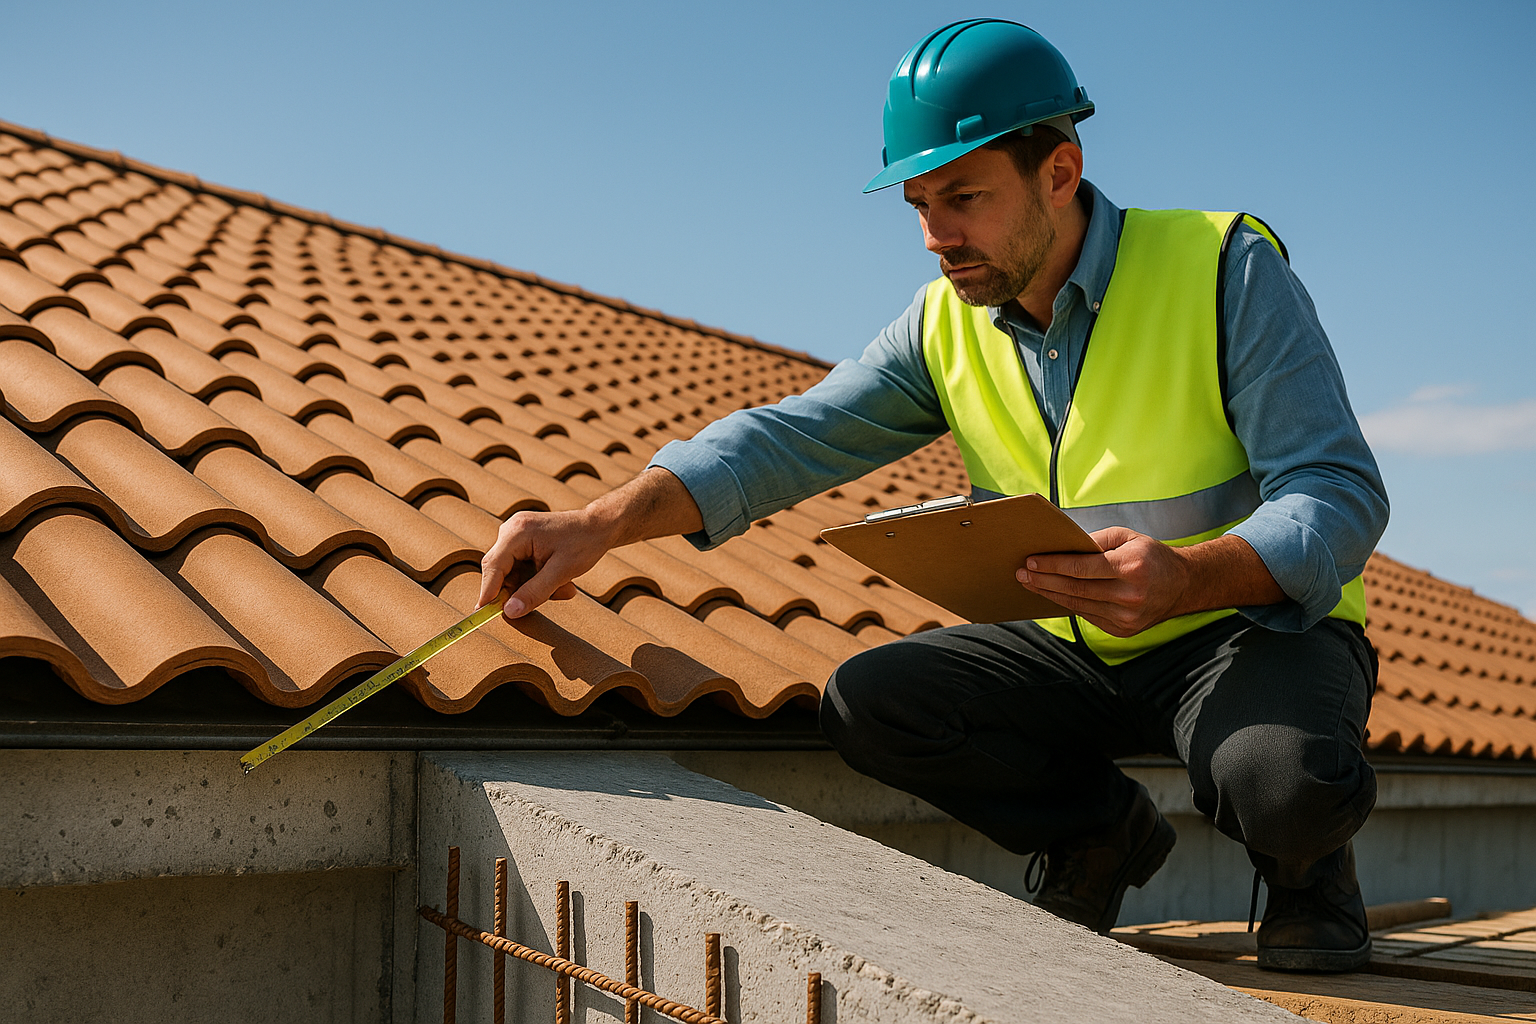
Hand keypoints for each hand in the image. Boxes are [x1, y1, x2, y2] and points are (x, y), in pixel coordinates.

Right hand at [477, 467, 704, 618]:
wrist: (600, 525)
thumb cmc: (583, 544)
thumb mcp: (561, 573)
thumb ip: (533, 593)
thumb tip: (509, 612)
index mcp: (517, 533)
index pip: (493, 567)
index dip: (487, 592)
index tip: (483, 615)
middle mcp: (511, 530)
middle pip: (500, 571)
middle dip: (522, 590)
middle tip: (547, 599)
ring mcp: (516, 535)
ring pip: (513, 574)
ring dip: (535, 587)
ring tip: (565, 588)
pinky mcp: (523, 541)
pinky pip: (521, 568)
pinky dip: (538, 579)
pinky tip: (560, 581)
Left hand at [1017, 528, 1285, 635]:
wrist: (1183, 585)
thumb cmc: (1150, 556)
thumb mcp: (1127, 538)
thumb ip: (1095, 541)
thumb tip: (1062, 547)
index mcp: (1130, 568)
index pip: (1081, 568)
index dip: (1053, 565)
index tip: (1030, 561)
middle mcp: (1129, 595)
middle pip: (1075, 589)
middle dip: (1044, 581)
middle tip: (1020, 573)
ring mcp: (1127, 617)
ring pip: (1078, 606)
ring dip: (1050, 594)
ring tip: (1030, 584)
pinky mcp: (1124, 630)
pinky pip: (1088, 616)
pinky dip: (1068, 605)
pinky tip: (1052, 596)